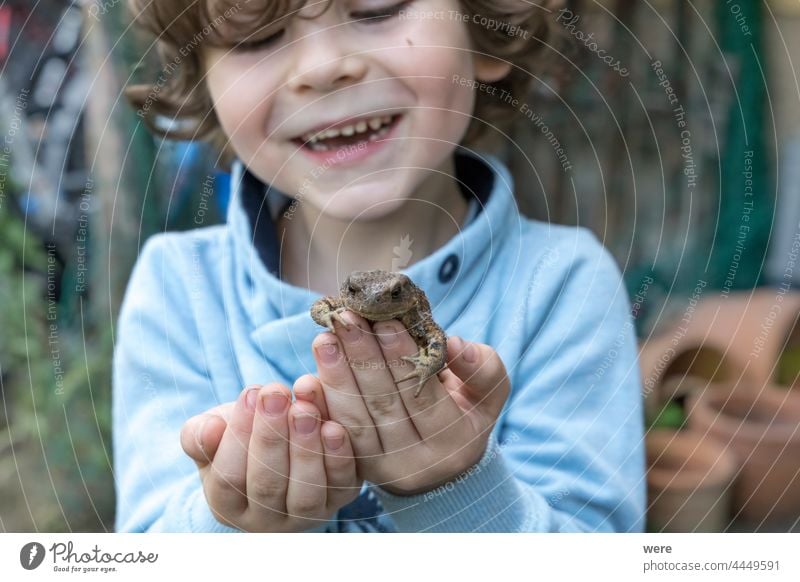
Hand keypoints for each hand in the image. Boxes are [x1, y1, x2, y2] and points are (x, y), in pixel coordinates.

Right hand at [180, 381, 360, 531]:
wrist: (281, 439)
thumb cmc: (241, 436)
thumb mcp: (215, 432)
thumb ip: (200, 434)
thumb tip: (209, 429)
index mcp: (228, 505)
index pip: (228, 478)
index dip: (237, 436)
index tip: (250, 393)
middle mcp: (267, 520)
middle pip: (267, 485)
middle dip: (271, 436)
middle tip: (276, 394)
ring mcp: (306, 515)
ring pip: (306, 492)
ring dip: (305, 448)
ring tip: (303, 408)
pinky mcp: (340, 500)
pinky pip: (341, 485)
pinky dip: (339, 457)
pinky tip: (334, 427)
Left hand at [311, 312, 509, 495]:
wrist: (442, 469)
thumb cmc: (465, 415)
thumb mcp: (487, 394)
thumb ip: (482, 369)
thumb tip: (456, 345)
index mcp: (454, 443)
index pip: (423, 396)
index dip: (402, 358)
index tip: (385, 320)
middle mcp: (417, 464)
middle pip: (384, 406)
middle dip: (363, 359)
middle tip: (346, 320)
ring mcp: (382, 471)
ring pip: (355, 421)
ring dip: (336, 377)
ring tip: (325, 339)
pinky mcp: (356, 470)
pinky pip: (336, 434)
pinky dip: (323, 402)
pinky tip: (312, 373)